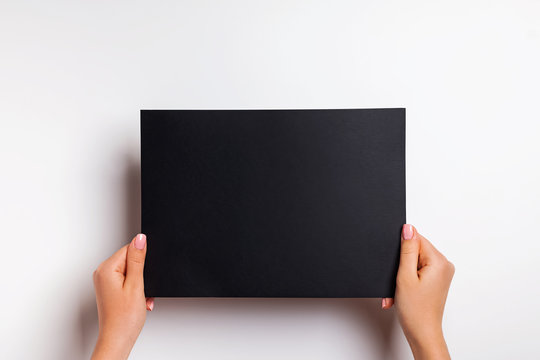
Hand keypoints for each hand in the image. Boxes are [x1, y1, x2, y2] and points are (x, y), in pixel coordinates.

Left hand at [91, 234, 153, 359]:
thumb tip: (140, 238)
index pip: (129, 249)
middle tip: (141, 290)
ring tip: (139, 298)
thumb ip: (138, 259)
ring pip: (130, 272)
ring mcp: (104, 282)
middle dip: (141, 274)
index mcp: (106, 269)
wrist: (117, 340)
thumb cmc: (124, 319)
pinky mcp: (109, 289)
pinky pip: (127, 281)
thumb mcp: (136, 285)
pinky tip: (136, 301)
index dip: (142, 262)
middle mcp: (102, 273)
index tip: (143, 277)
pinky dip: (135, 290)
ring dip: (140, 284)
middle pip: (130, 260)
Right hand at [382, 224, 454, 359]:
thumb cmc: (415, 311)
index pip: (416, 239)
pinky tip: (403, 292)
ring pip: (414, 262)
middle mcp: (444, 265)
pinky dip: (408, 280)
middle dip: (401, 265)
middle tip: (398, 282)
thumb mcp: (405, 276)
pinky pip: (418, 271)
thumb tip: (408, 228)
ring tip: (400, 290)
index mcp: (439, 261)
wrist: (422, 333)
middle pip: (415, 251)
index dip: (402, 252)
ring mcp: (442, 273)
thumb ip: (406, 250)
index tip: (398, 268)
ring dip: (403, 274)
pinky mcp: (437, 280)